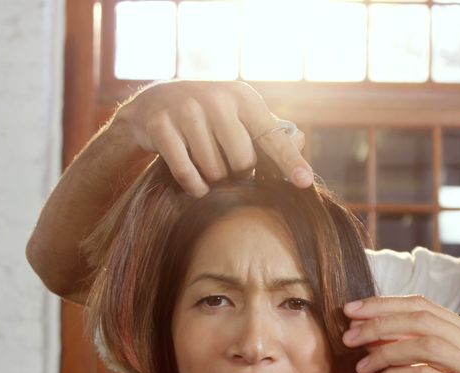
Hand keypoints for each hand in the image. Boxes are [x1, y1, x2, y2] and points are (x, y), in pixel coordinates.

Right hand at [116, 80, 312, 196]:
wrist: (155, 103)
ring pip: (214, 170)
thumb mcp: (240, 115)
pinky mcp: (160, 126)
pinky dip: (194, 187)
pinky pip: (186, 173)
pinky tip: (196, 185)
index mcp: (243, 97)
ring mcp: (186, 110)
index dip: (289, 161)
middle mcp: (216, 99)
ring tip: (208, 171)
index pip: (272, 136)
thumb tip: (300, 141)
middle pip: (242, 162)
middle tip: (228, 168)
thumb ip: (270, 131)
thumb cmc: (209, 116)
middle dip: (238, 174)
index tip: (305, 182)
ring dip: (213, 181)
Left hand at [342, 296, 459, 372]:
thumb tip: (365, 332)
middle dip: (379, 324)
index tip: (351, 311)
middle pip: (423, 320)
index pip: (424, 306)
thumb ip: (401, 354)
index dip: (384, 305)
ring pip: (425, 344)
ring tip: (360, 367)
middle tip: (349, 336)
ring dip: (384, 352)